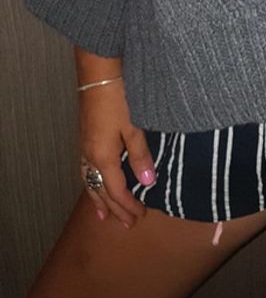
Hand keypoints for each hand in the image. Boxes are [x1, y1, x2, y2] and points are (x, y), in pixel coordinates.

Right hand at [78, 80, 156, 228]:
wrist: (99, 73)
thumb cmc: (119, 97)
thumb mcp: (135, 126)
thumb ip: (140, 155)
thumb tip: (147, 182)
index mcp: (103, 157)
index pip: (116, 190)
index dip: (128, 205)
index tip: (140, 216)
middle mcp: (90, 156)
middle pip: (101, 190)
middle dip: (114, 208)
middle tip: (126, 224)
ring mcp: (85, 146)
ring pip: (90, 181)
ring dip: (99, 199)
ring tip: (104, 214)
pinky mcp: (85, 136)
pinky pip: (86, 169)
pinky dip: (92, 183)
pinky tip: (95, 181)